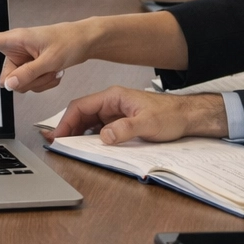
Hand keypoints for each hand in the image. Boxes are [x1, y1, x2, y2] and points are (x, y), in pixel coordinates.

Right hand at [0, 20, 100, 92]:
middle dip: (26, 81)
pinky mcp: (28, 67)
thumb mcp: (50, 60)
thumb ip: (28, 74)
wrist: (85, 41)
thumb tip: (8, 85)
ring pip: (19, 84)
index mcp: (15, 39)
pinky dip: (43, 82)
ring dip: (38, 82)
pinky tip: (54, 71)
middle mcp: (15, 49)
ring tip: (53, 68)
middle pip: (7, 78)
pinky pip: (29, 85)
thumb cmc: (69, 41)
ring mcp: (22, 60)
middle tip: (46, 71)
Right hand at [45, 86, 226, 143]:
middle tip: (56, 143)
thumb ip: (125, 129)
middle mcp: (111, 103)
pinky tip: (86, 146)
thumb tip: (104, 136)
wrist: (187, 117)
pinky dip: (89, 137)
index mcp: (114, 97)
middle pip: (81, 114)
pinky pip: (98, 129)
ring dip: (76, 133)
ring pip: (88, 122)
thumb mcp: (148, 123)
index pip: (81, 106)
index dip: (66, 121)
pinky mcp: (119, 122)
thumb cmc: (171, 115)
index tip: (58, 135)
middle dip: (67, 128)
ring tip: (66, 146)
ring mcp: (115, 113)